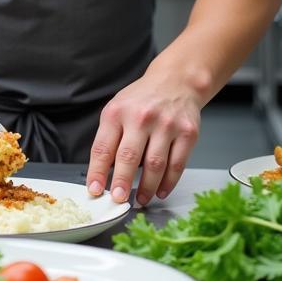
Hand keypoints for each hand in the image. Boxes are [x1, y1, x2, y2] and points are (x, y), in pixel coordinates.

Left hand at [85, 71, 200, 206]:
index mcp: (117, 112)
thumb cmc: (142, 99)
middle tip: (118, 199)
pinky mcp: (187, 133)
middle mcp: (141, 117)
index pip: (103, 147)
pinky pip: (177, 164)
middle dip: (121, 182)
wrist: (176, 81)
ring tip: (140, 199)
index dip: (97, 172)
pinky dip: (168, 182)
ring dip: (146, 187)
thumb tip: (102, 173)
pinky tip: (161, 190)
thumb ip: (109, 138)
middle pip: (128, 157)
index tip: (94, 189)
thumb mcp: (117, 109)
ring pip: (155, 165)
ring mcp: (166, 125)